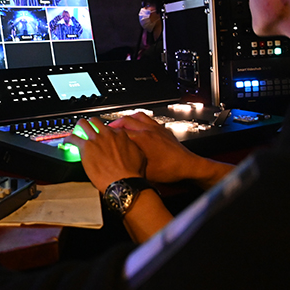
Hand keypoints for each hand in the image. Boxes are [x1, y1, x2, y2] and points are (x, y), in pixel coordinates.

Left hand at [64, 117, 145, 192]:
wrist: (124, 183)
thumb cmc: (132, 173)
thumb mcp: (140, 156)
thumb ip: (133, 147)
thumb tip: (131, 146)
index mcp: (120, 135)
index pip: (111, 128)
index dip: (106, 133)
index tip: (105, 137)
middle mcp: (108, 134)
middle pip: (96, 121)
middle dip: (92, 124)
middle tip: (89, 130)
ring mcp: (96, 139)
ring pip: (84, 124)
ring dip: (79, 126)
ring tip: (77, 130)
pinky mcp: (86, 147)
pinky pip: (73, 138)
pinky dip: (68, 139)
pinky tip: (67, 142)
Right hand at [110, 112, 231, 187]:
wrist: (188, 166)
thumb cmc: (170, 170)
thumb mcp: (144, 172)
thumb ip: (130, 166)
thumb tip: (118, 167)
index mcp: (141, 139)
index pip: (120, 132)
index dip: (109, 133)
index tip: (102, 134)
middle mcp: (148, 130)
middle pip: (126, 120)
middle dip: (115, 123)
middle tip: (107, 127)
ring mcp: (156, 128)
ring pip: (137, 116)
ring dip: (127, 118)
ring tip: (121, 122)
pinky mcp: (163, 129)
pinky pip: (148, 118)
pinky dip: (139, 119)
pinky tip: (139, 124)